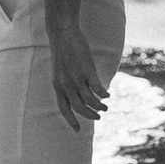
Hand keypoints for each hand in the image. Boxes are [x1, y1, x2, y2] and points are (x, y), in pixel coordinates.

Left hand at [45, 14, 107, 130]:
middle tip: (99, 116)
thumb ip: (68, 83)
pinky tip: (107, 95)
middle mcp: (65, 85)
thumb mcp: (60, 71)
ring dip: (99, 106)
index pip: (64, 108)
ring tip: (105, 107)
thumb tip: (81, 93)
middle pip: (79, 108)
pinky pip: (97, 88)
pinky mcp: (86, 70)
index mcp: (57, 86)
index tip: (78, 130)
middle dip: (90, 115)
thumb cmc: (63, 51)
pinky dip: (103, 94)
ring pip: (90, 100)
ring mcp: (76, 78)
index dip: (71, 120)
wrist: (62, 33)